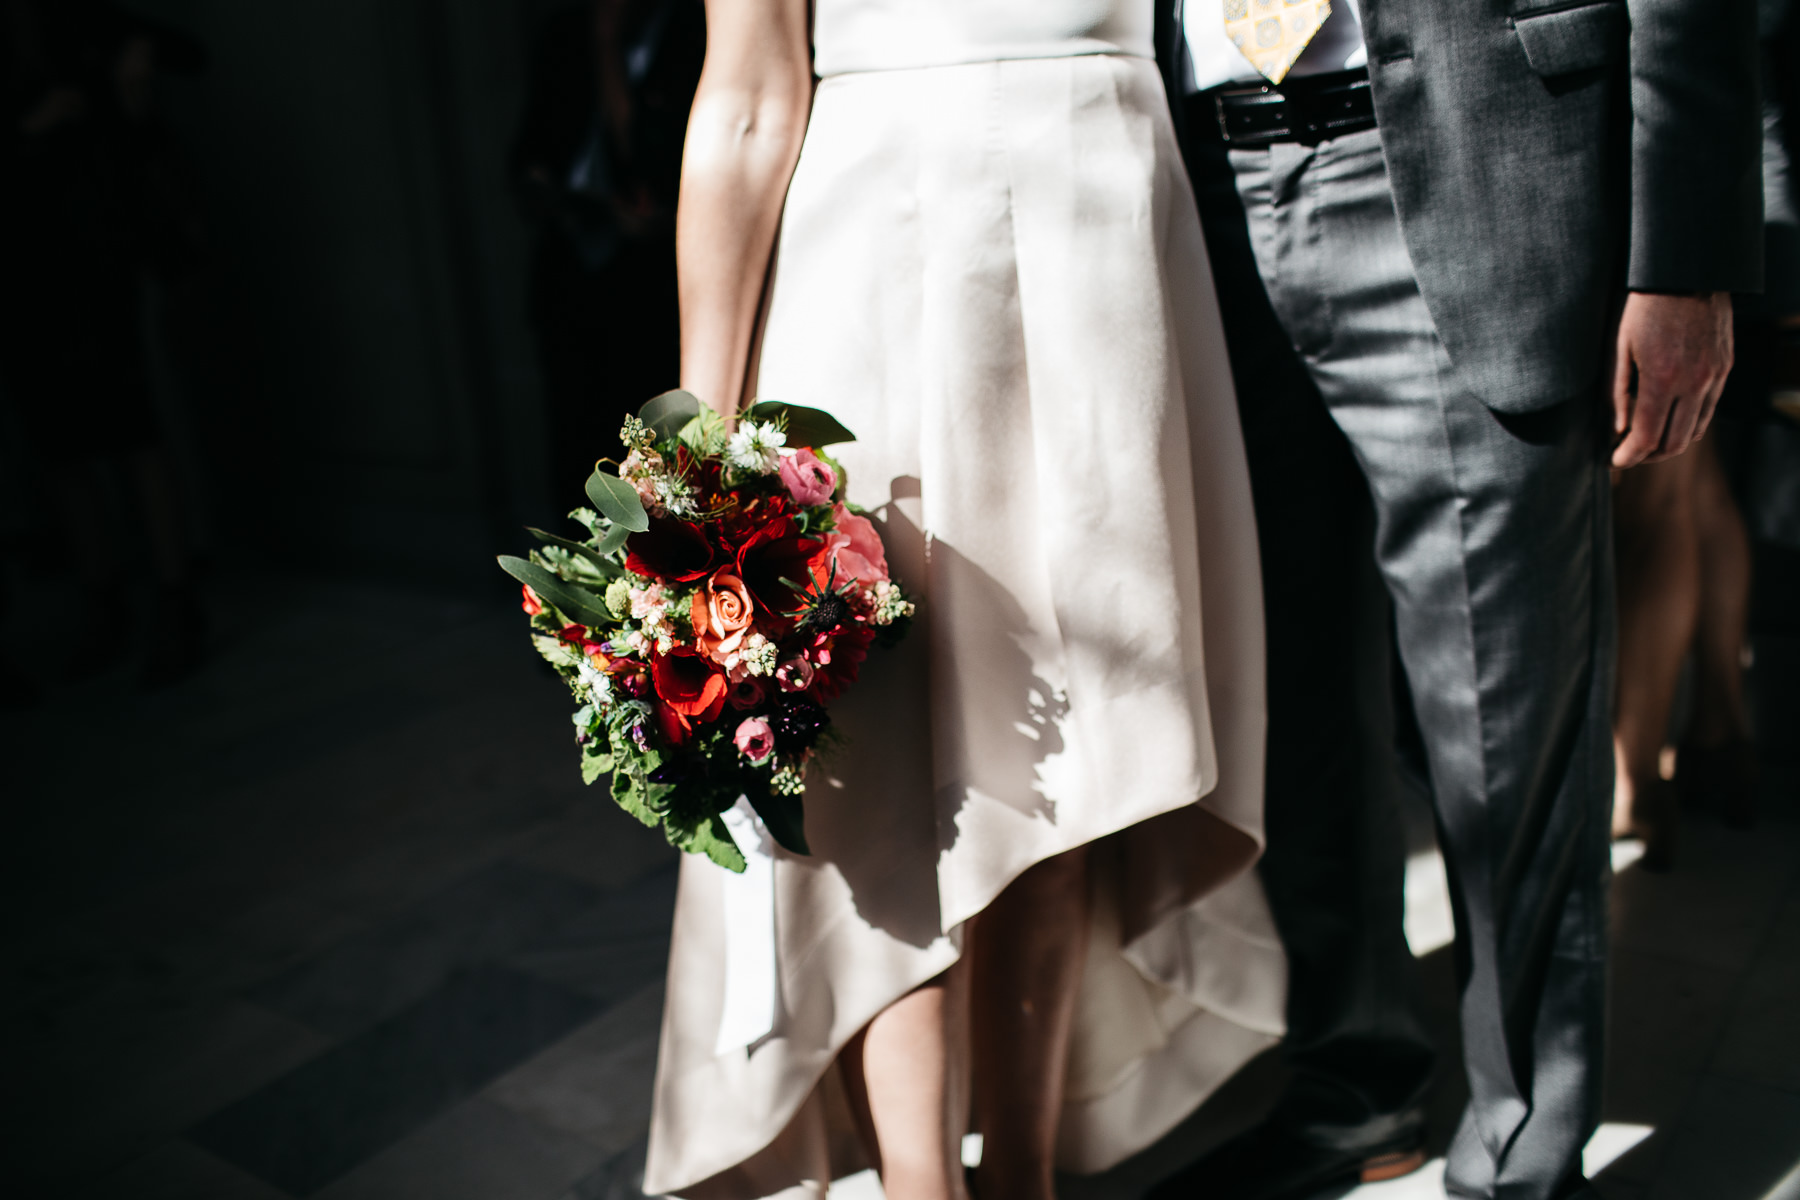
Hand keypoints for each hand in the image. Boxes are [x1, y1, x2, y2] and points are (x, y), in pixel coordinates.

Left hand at [1610, 291, 1733, 467]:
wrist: (1686, 271)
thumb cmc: (1642, 306)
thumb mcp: (1617, 347)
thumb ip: (1616, 392)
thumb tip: (1617, 429)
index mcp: (1664, 379)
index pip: (1647, 437)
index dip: (1628, 456)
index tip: (1613, 460)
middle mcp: (1696, 382)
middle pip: (1675, 443)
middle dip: (1648, 456)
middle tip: (1628, 454)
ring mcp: (1716, 374)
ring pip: (1696, 429)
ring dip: (1671, 441)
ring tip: (1647, 438)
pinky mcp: (1726, 365)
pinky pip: (1710, 407)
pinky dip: (1689, 421)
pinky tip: (1670, 415)